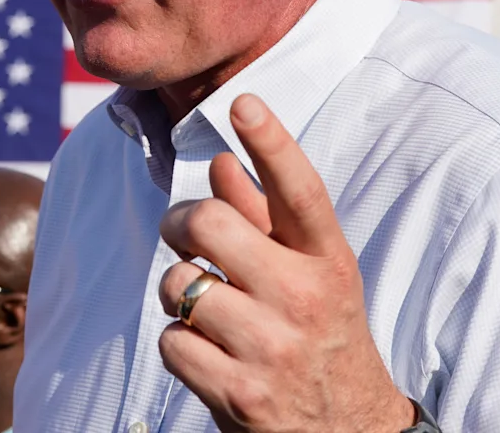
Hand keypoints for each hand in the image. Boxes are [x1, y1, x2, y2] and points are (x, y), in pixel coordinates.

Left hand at [157, 93, 415, 432]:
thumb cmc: (322, 336)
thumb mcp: (311, 275)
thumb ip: (265, 218)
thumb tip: (220, 163)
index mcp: (328, 261)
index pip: (300, 192)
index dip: (271, 143)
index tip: (244, 104)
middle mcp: (305, 299)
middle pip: (209, 223)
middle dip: (179, 223)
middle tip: (184, 235)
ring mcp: (271, 349)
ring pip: (178, 283)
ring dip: (176, 290)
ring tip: (203, 306)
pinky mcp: (239, 395)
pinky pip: (171, 341)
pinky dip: (178, 343)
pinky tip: (207, 352)